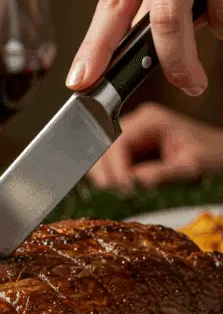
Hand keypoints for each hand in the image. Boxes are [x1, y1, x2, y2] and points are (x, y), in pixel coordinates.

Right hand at [88, 103, 222, 191]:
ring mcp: (132, 136)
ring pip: (102, 154)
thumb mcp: (190, 166)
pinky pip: (111, 162)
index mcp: (150, 121)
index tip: (122, 187)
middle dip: (105, 170)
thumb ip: (161, 173)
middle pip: (103, 145)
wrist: (220, 154)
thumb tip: (134, 182)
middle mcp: (137, 124)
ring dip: (106, 174)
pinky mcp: (131, 149)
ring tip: (121, 191)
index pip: (117, 141)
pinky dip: (111, 176)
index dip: (115, 166)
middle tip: (116, 192)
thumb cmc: (211, 154)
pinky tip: (121, 187)